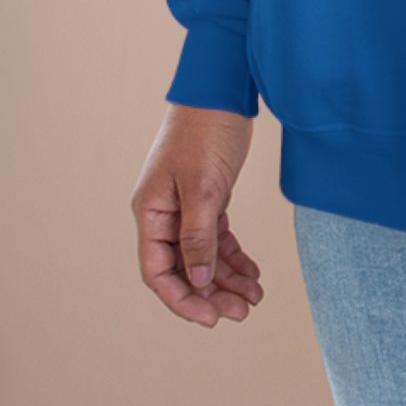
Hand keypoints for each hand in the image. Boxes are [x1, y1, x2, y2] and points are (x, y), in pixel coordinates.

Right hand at [131, 104, 266, 326]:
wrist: (223, 87)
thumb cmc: (205, 131)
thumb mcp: (203, 187)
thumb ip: (198, 237)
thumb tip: (198, 283)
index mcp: (150, 212)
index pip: (158, 272)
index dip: (182, 299)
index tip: (210, 318)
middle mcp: (164, 214)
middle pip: (184, 268)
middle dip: (212, 293)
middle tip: (243, 311)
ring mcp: (185, 206)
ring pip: (204, 256)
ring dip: (227, 279)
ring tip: (255, 297)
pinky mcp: (208, 196)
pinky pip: (218, 237)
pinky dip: (234, 256)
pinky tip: (253, 272)